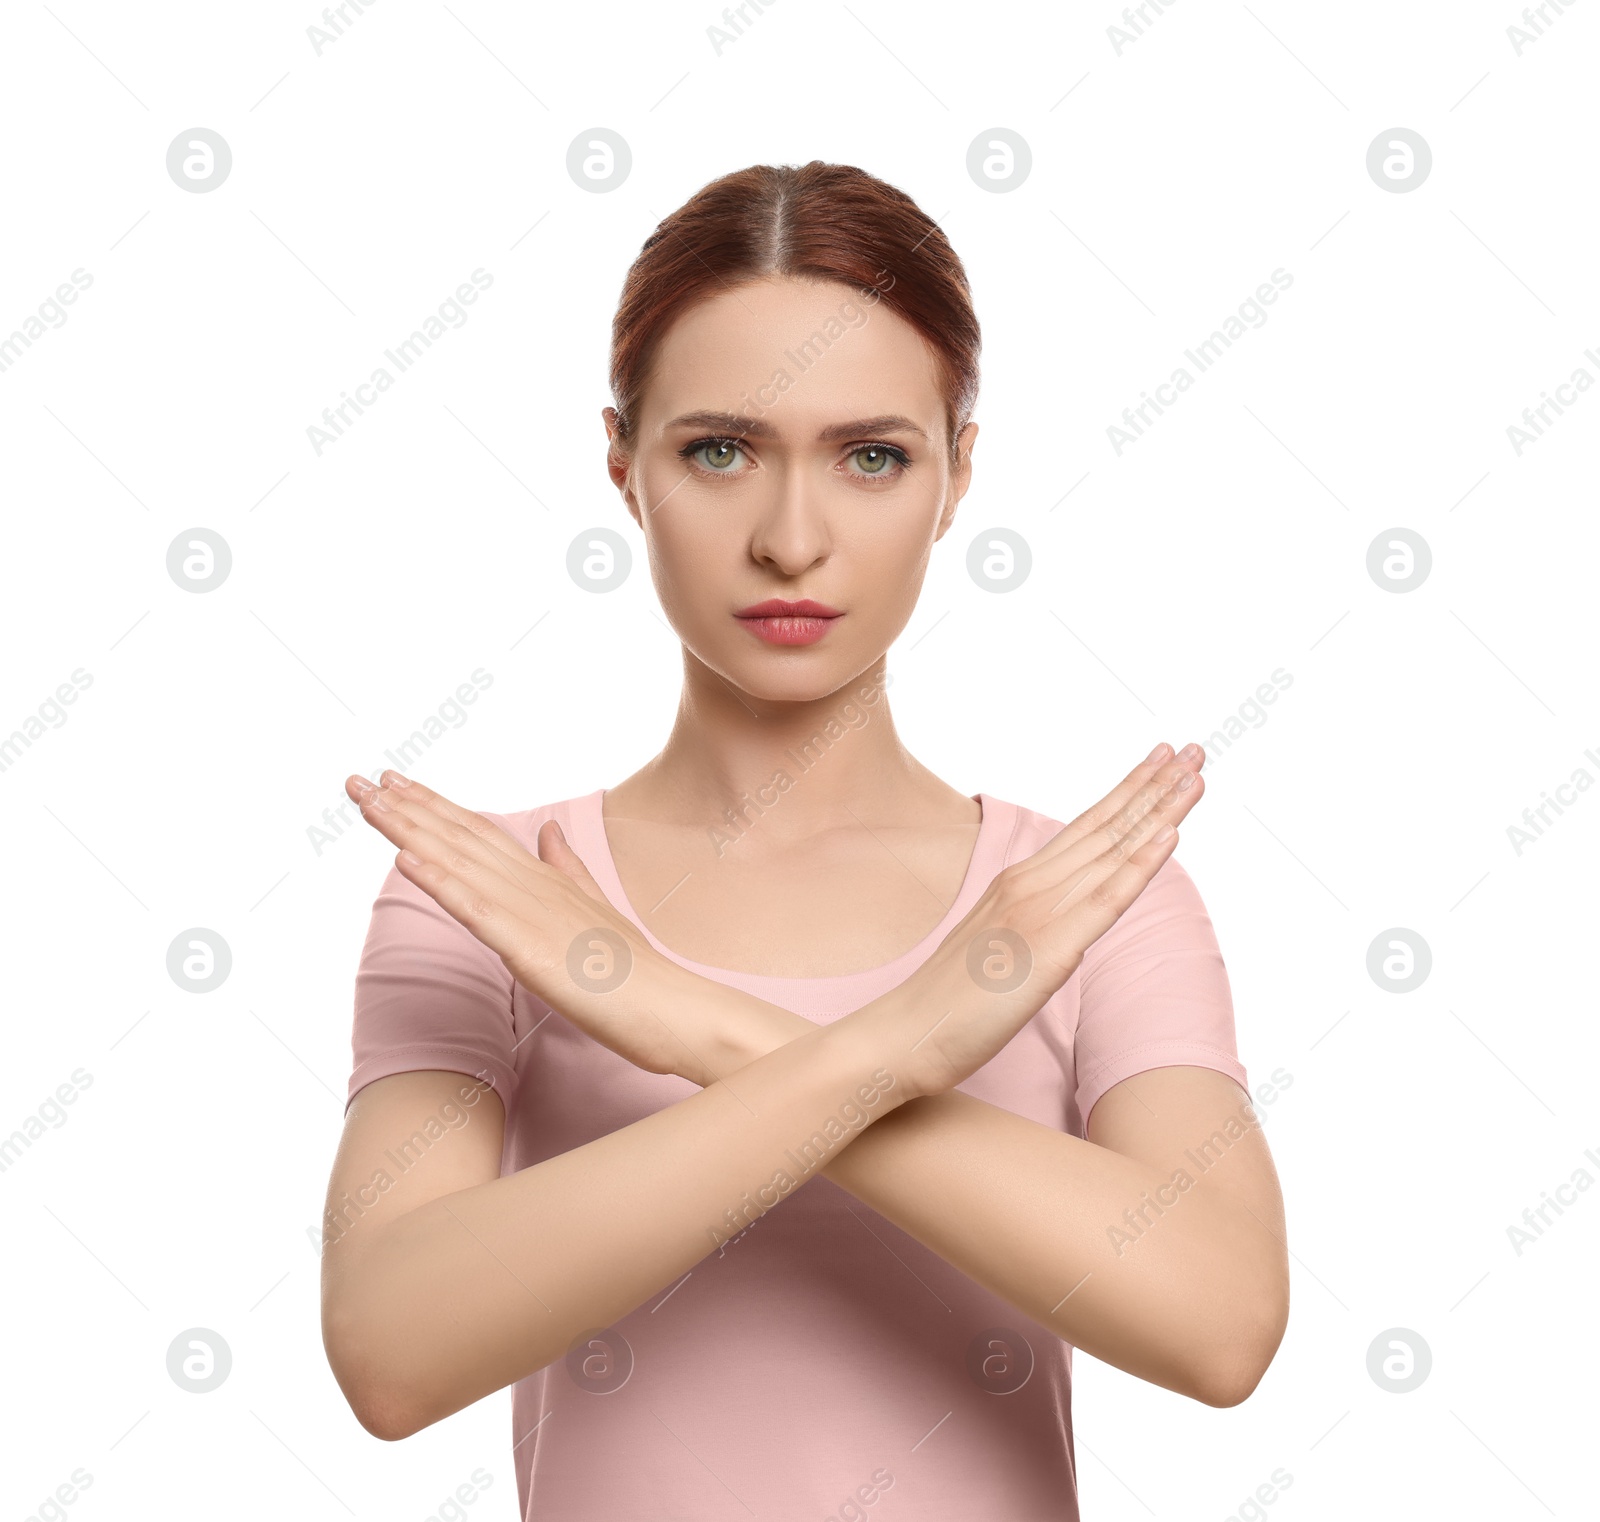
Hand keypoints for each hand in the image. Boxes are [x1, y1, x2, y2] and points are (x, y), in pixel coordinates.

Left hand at [344, 770, 730, 1083]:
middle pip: (460, 837)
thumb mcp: (596, 910)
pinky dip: (437, 880)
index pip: (480, 834)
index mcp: (546, 879)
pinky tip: (405, 858)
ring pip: (458, 862)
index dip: (435, 807)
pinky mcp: (527, 947)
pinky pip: (473, 910)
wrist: (673, 1008)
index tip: (395, 782)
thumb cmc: (637, 974)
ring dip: (408, 830)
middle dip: (407, 807)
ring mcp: (529, 913)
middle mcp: (533, 885)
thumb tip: (545, 830)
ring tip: (368, 801)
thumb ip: (568, 868)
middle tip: (359, 779)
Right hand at [860, 743, 1206, 1102]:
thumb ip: (1028, 926)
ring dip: (1158, 809)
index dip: (1127, 793)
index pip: (1085, 828)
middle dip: (1153, 786)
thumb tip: (1063, 927)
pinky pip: (1107, 900)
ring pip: (1112, 850)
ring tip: (1193, 773)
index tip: (1160, 762)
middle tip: (1193, 748)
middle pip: (1105, 826)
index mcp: (1018, 883)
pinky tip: (1171, 836)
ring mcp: (1040, 912)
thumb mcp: (994, 949)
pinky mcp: (1052, 950)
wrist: (905, 1031)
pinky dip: (1142, 863)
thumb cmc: (944, 1002)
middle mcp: (1030, 884)